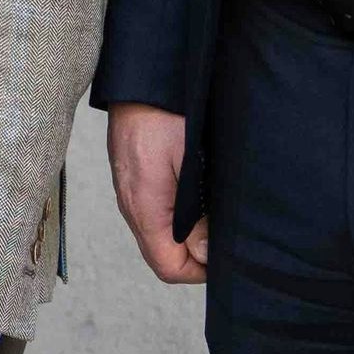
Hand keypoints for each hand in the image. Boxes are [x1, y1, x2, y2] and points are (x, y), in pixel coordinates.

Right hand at [108, 104, 207, 282]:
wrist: (141, 81)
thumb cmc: (165, 114)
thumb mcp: (190, 163)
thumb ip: (195, 214)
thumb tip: (205, 252)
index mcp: (145, 208)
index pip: (168, 268)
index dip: (199, 272)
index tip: (224, 255)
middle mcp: (131, 206)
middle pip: (162, 255)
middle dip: (195, 256)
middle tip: (224, 235)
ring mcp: (129, 193)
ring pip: (158, 236)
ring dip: (187, 236)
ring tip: (214, 216)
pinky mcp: (133, 179)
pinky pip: (153, 215)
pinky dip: (176, 218)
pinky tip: (196, 198)